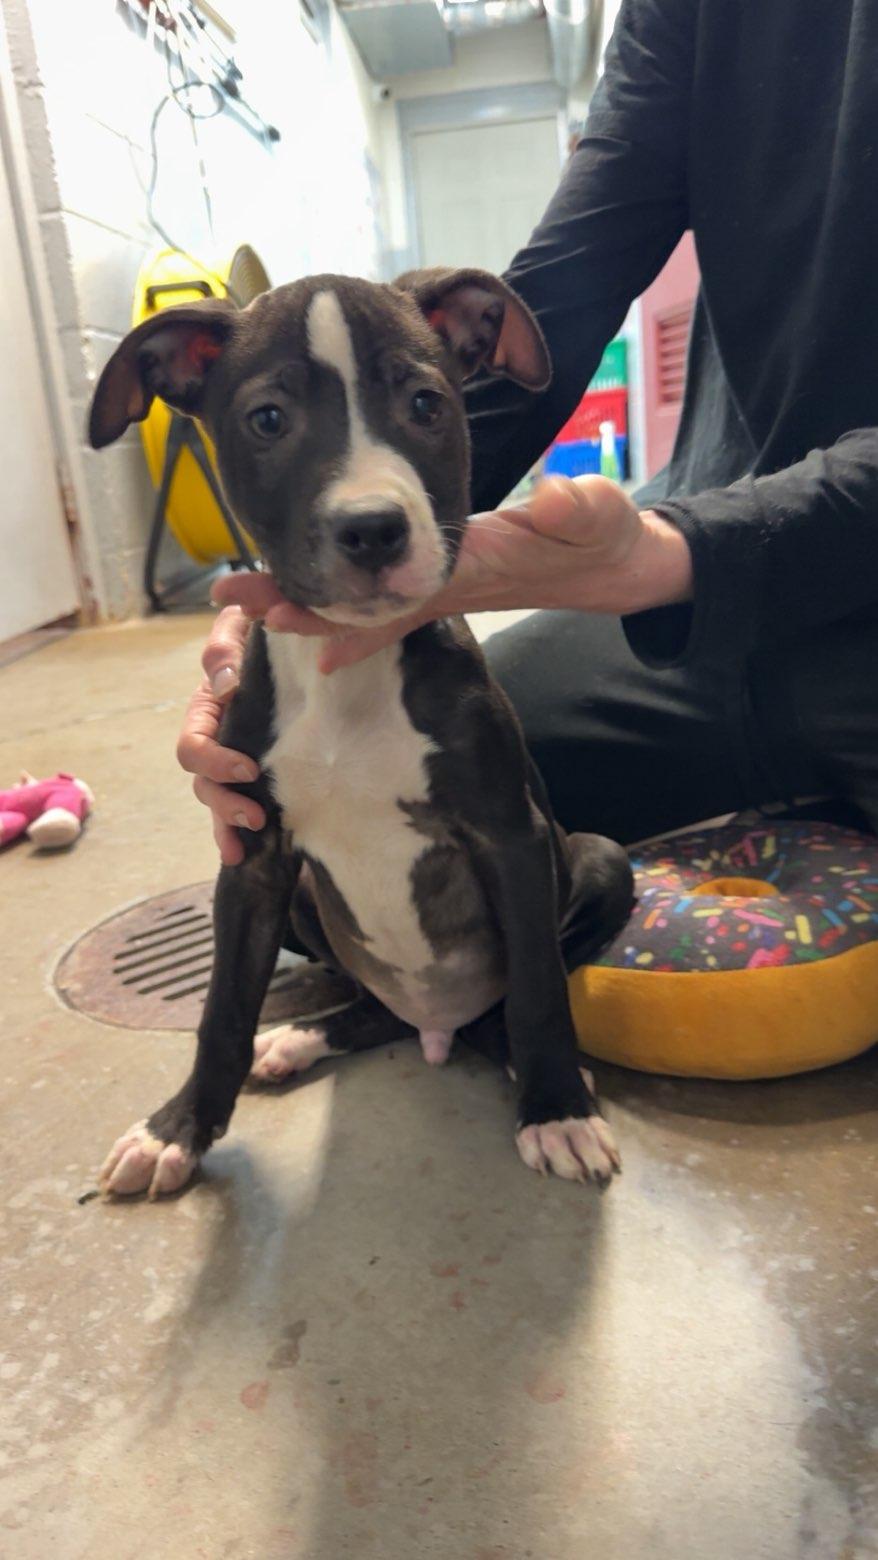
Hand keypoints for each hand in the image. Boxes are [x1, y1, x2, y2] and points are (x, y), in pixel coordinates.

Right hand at [176, 605, 263, 865]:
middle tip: (257, 817)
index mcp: (207, 709)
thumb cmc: (264, 625)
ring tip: (250, 842)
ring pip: (217, 802)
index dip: (214, 763)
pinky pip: (241, 807)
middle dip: (224, 805)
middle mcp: (216, 738)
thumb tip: (226, 684)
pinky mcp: (258, 771)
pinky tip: (248, 856)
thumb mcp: (239, 625)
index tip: (249, 769)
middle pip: (203, 784)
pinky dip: (239, 833)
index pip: (193, 747)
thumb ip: (224, 646)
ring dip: (229, 825)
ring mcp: (234, 758)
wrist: (297, 633)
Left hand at [211, 476, 692, 672]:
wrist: (613, 563)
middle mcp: (446, 579)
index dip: (348, 610)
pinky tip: (296, 591)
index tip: (294, 622)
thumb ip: (580, 509)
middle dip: (299, 604)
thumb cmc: (605, 538)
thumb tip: (555, 496)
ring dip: (303, 595)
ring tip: (239, 597)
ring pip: (359, 595)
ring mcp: (440, 577)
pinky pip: (377, 586)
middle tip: (233, 606)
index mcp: (475, 566)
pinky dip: (336, 591)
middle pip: (359, 602)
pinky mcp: (441, 568)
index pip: (399, 592)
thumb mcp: (600, 518)